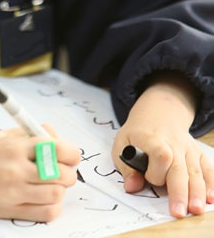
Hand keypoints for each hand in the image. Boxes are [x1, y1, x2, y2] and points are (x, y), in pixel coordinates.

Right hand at [0, 125, 80, 221]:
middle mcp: (16, 168)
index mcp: (16, 145)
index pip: (59, 148)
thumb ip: (31, 136)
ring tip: (50, 184)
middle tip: (60, 170)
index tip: (70, 155)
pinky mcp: (9, 210)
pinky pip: (45, 213)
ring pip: (56, 194)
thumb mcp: (4, 135)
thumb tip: (59, 140)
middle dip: (67, 172)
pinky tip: (43, 199)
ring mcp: (13, 192)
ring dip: (59, 189)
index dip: (71, 152)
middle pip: (62, 174)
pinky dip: (52, 207)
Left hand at [112, 73, 213, 217]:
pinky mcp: (197, 153)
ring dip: (196, 192)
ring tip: (196, 210)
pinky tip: (210, 198)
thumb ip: (127, 167)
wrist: (157, 114)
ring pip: (194, 171)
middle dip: (179, 192)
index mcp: (153, 139)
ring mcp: (187, 148)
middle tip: (178, 212)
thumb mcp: (122, 144)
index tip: (147, 177)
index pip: (161, 155)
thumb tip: (132, 187)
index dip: (155, 171)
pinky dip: (210, 183)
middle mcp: (173, 143)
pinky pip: (206, 169)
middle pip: (179, 169)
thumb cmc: (138, 134)